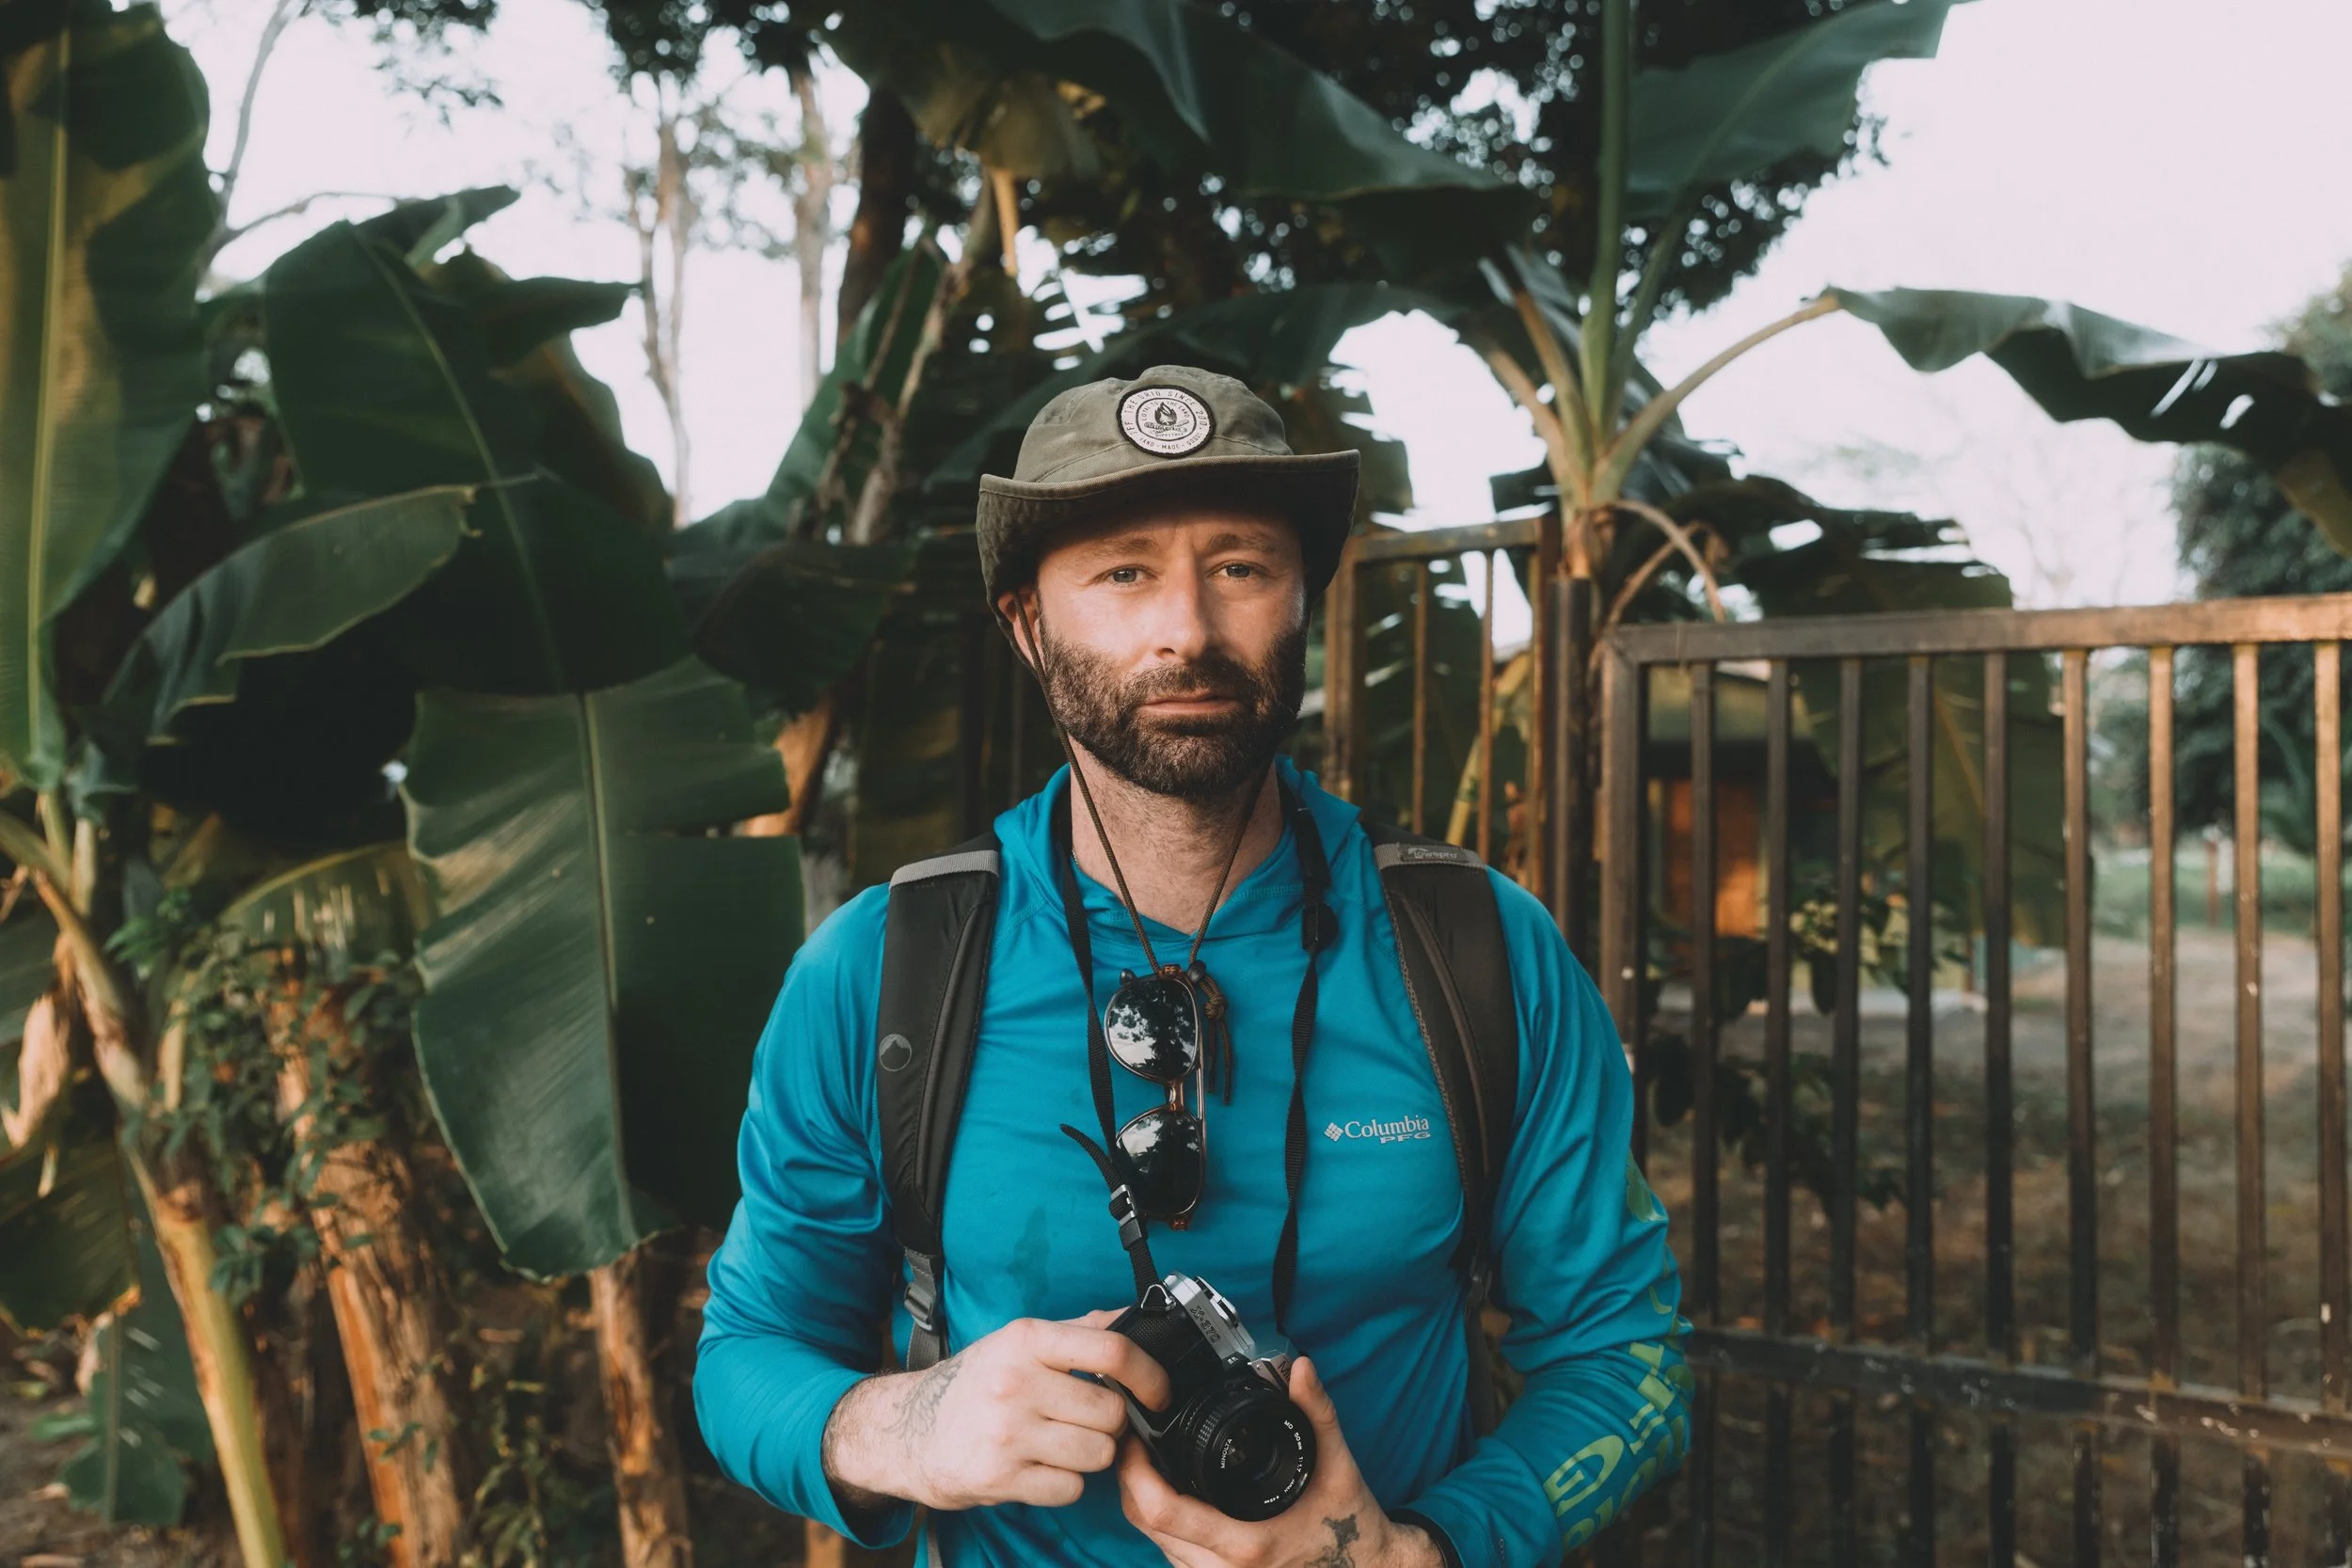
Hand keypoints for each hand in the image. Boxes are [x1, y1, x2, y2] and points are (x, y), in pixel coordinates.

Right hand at [823, 1310, 1171, 1512]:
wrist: (911, 1432)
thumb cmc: (975, 1384)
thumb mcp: (1019, 1342)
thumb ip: (1079, 1330)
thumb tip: (1138, 1317)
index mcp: (1026, 1340)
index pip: (1111, 1350)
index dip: (1150, 1375)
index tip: (1159, 1392)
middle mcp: (1015, 1382)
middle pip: (1111, 1412)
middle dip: (1111, 1423)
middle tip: (1087, 1420)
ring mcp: (1006, 1433)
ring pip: (1097, 1454)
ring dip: (1090, 1455)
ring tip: (1061, 1443)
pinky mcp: (1000, 1478)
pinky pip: (1070, 1488)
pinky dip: (1064, 1483)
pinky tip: (1041, 1467)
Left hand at [1118, 1357, 1441, 1567]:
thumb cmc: (1351, 1523)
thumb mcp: (1338, 1464)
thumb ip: (1316, 1413)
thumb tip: (1300, 1367)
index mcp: (1246, 1542)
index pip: (1161, 1510)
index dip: (1134, 1470)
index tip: (1133, 1435)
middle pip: (1144, 1524)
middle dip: (1130, 1478)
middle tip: (1133, 1437)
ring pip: (1153, 1541)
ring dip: (1142, 1500)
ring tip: (1147, 1458)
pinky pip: (1171, 1553)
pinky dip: (1162, 1522)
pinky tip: (1173, 1491)